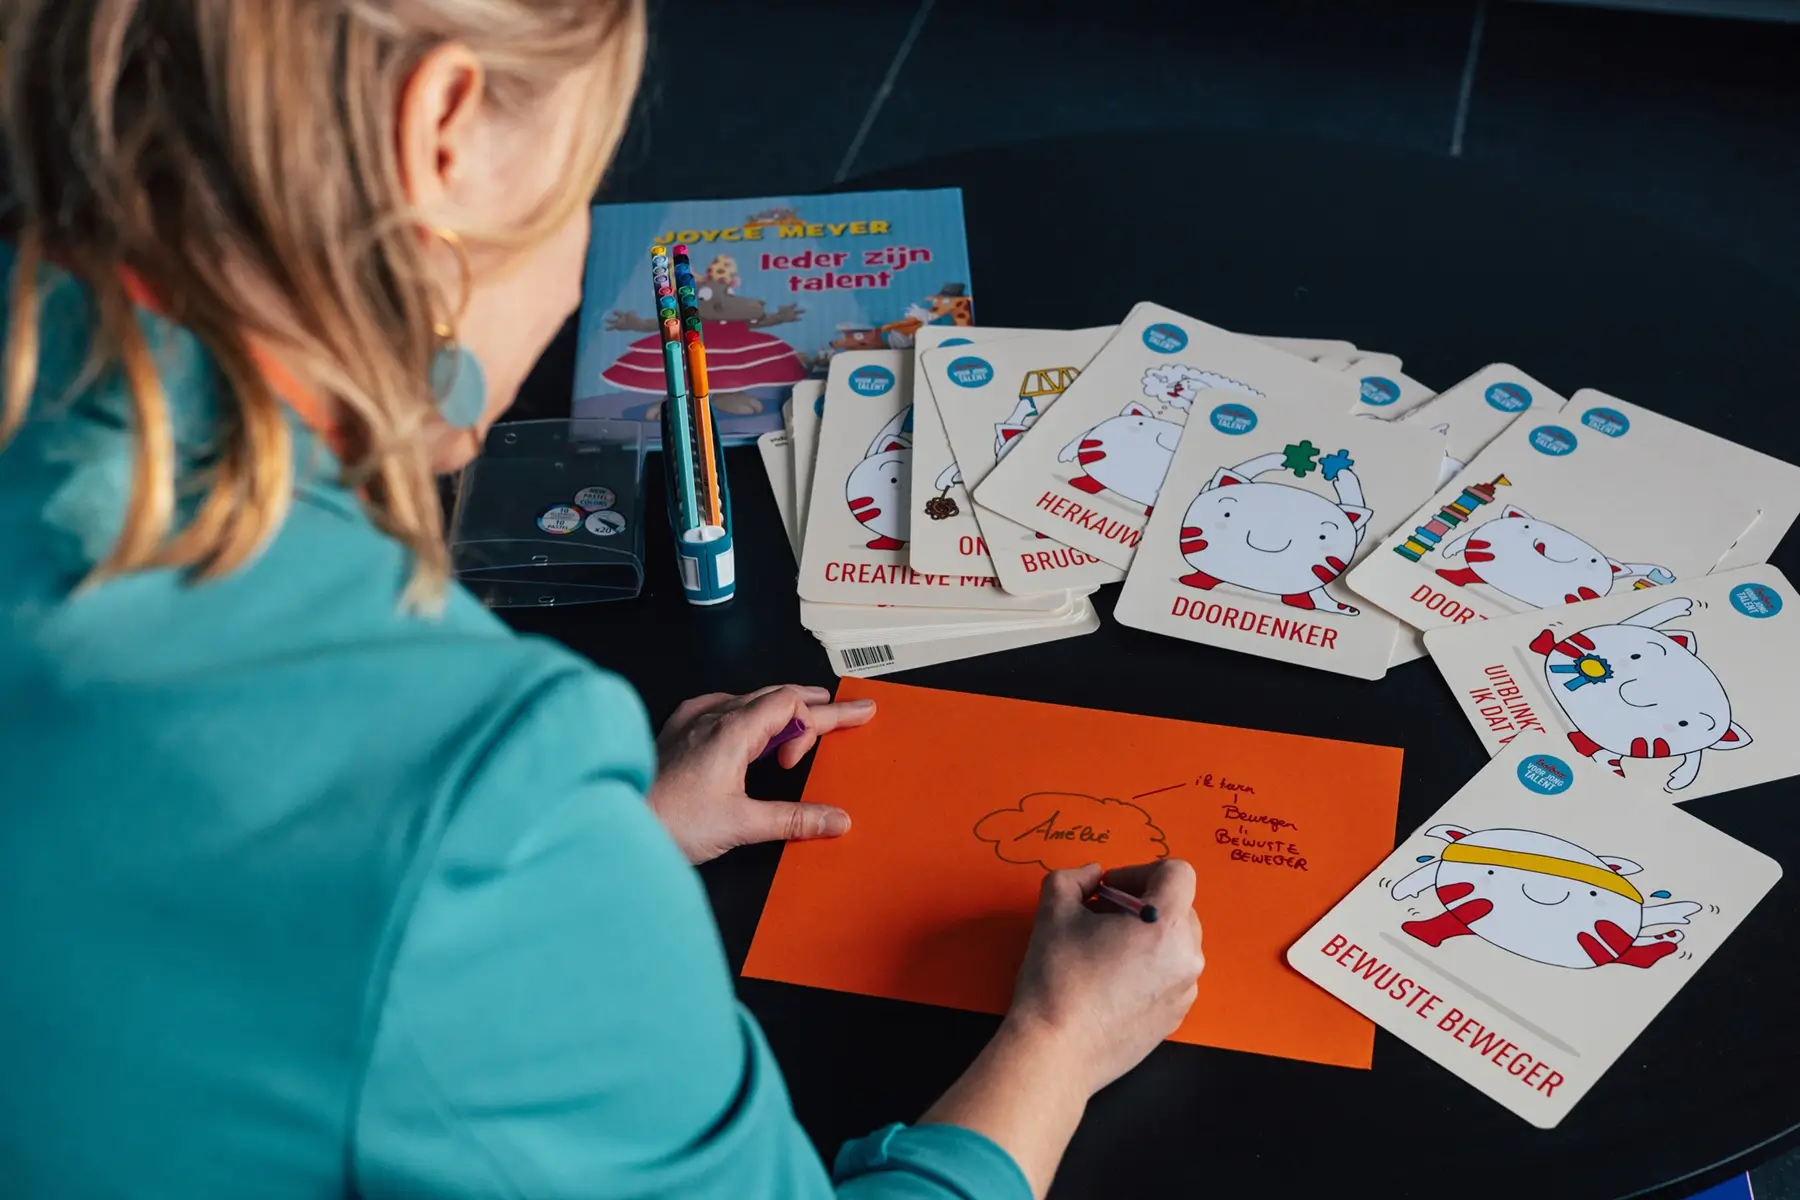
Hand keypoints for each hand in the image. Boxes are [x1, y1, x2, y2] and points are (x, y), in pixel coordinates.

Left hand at [648, 685, 874, 863]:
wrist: (616, 821)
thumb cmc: (670, 821)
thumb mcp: (741, 824)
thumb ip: (793, 818)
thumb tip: (837, 820)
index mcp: (733, 728)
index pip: (792, 703)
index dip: (818, 720)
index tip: (827, 739)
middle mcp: (713, 715)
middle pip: (777, 698)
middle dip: (817, 708)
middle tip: (853, 714)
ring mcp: (693, 720)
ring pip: (751, 702)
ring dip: (783, 712)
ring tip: (808, 723)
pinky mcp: (678, 731)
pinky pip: (724, 708)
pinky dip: (752, 715)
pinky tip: (751, 729)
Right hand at [1005, 860, 1204, 1096]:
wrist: (1056, 1053)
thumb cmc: (1057, 979)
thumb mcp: (1053, 911)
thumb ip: (1072, 878)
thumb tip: (1091, 876)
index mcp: (1167, 925)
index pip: (1177, 872)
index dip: (1139, 870)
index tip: (1106, 891)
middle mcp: (1188, 958)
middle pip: (1178, 907)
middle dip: (1140, 903)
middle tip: (1099, 917)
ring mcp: (1184, 993)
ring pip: (1174, 944)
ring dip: (1144, 937)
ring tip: (1103, 953)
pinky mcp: (1174, 1020)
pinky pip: (1169, 977)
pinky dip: (1147, 969)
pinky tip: (1109, 985)